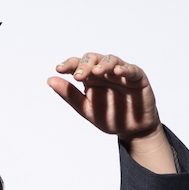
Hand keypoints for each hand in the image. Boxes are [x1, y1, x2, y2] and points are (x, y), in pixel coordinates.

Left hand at [48, 53, 175, 172]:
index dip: (69, 65)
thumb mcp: (86, 109)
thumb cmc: (109, 117)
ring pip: (111, 60)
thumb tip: (50, 80)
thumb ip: (70, 95)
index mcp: (91, 78)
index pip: (78, 65)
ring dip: (104, 64)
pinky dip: (125, 69)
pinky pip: (131, 69)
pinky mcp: (137, 77)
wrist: (131, 130)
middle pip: (93, 59)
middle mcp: (105, 71)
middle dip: (85, 65)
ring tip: (97, 72)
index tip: (59, 70)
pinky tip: (118, 72)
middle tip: (79, 76)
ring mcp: (121, 72)